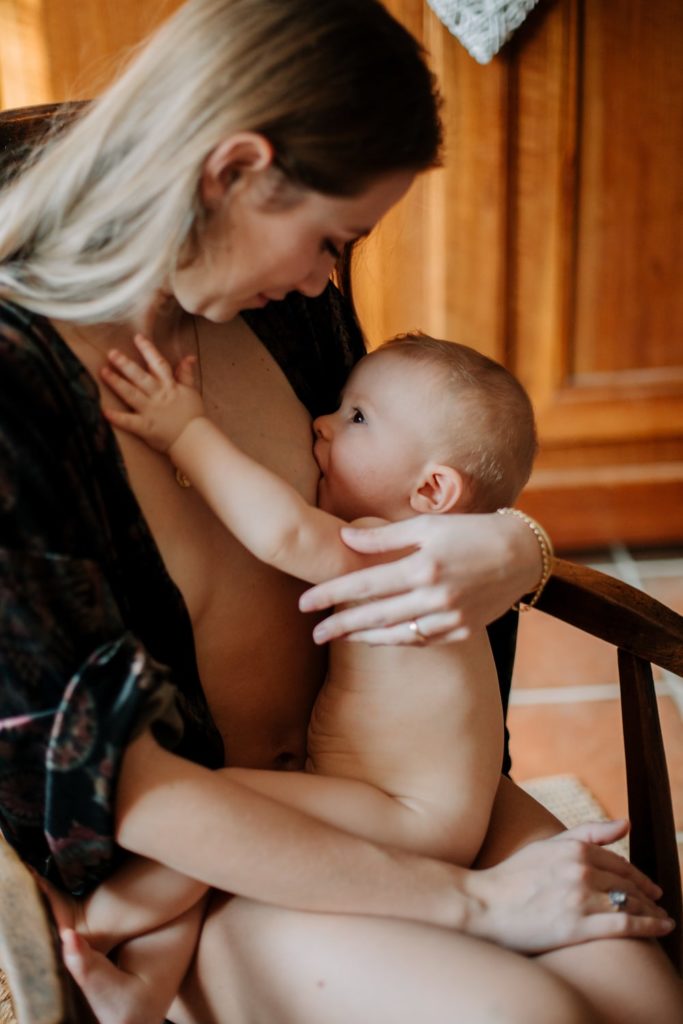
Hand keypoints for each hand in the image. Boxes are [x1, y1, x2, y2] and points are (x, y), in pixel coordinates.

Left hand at [101, 334, 203, 451]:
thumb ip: (186, 374)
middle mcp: (159, 396)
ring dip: (118, 383)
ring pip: (132, 394)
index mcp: (170, 386)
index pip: (158, 364)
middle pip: (141, 377)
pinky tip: (104, 412)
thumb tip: (188, 357)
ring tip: (104, 372)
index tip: (137, 337)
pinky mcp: (146, 427)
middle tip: (112, 353)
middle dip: (126, 364)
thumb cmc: (192, 415)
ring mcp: (151, 411)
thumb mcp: (191, 391)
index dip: (148, 350)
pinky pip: (130, 422)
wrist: (194, 439)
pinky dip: (117, 418)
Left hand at [299, 512, 543, 644]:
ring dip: (364, 638)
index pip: (365, 583)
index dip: (332, 594)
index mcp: (422, 566)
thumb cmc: (472, 532)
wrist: (522, 555)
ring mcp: (450, 617)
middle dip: (340, 626)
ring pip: (397, 635)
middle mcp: (434, 596)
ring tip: (338, 638)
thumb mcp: (428, 525)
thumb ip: (384, 536)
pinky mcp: (462, 631)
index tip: (305, 603)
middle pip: (375, 615)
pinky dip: (397, 641)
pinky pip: (422, 640)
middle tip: (313, 634)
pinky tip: (378, 638)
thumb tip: (345, 537)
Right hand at [464, 820, 674, 952]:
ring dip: (652, 911)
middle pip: (628, 884)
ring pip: (631, 903)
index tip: (651, 886)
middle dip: (648, 894)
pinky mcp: (578, 926)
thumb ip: (588, 833)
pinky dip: (650, 926)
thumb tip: (626, 823)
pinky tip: (662, 928)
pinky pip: (625, 925)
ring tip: (662, 919)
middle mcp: (581, 870)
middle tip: (659, 902)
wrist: (484, 905)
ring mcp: (581, 898)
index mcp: (574, 849)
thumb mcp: (548, 846)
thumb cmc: (513, 876)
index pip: (620, 863)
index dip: (639, 876)